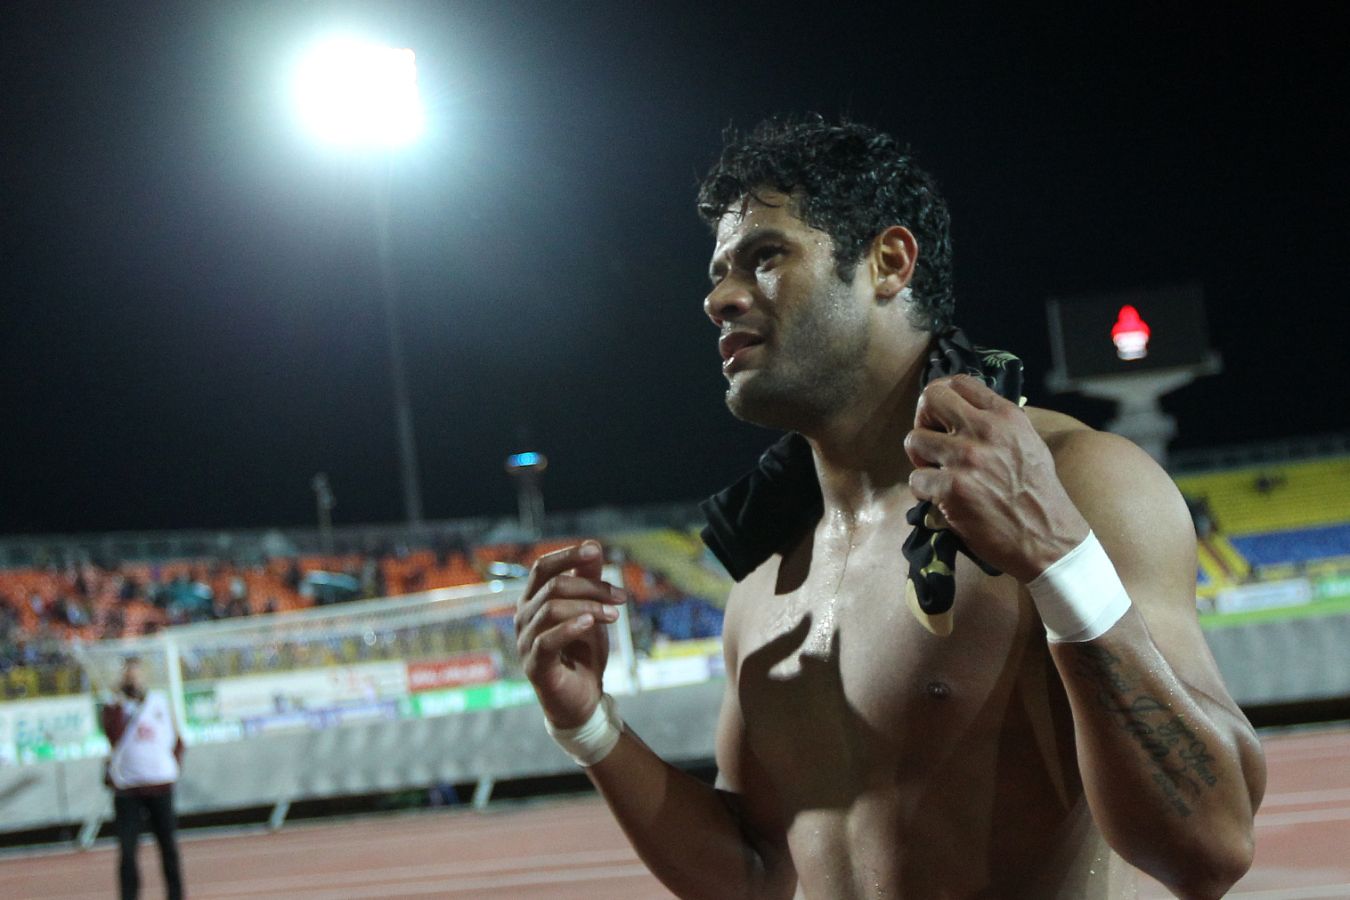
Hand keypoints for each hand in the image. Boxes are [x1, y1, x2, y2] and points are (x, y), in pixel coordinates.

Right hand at [515, 541, 627, 727]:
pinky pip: (547, 641)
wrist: (583, 699)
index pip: (543, 568)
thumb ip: (588, 580)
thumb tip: (593, 546)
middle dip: (591, 587)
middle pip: (553, 586)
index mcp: (533, 601)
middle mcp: (523, 618)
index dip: (567, 555)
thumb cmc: (582, 652)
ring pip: (552, 609)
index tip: (595, 550)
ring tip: (614, 615)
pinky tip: (590, 623)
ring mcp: (525, 642)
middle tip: (621, 597)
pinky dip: (570, 628)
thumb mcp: (590, 610)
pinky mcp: (534, 665)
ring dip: (589, 608)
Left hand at [904, 375, 1089, 582]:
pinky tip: (943, 501)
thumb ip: (998, 423)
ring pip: (914, 440)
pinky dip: (924, 493)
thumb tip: (964, 410)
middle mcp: (986, 430)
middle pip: (930, 398)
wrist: (1048, 539)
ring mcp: (967, 458)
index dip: (942, 399)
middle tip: (931, 444)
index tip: (941, 419)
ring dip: (921, 461)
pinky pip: (915, 480)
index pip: (958, 382)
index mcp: (1006, 416)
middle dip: (922, 420)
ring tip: (938, 476)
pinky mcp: (952, 488)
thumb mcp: (1028, 443)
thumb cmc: (1037, 494)